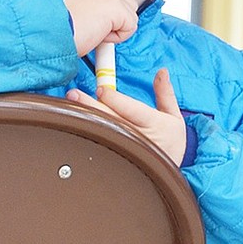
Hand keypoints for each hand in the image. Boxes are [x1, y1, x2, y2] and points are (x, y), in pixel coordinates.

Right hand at [65, 0, 138, 55]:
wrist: (54, 35)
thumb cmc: (62, 31)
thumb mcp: (80, 13)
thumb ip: (97, 9)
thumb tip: (111, 19)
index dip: (115, 9)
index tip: (100, 21)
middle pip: (129, 2)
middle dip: (120, 19)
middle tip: (99, 28)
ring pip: (132, 15)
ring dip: (118, 29)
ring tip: (96, 31)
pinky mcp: (118, 8)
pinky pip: (131, 27)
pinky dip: (118, 37)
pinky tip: (100, 35)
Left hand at [67, 68, 186, 164]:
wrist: (168, 172)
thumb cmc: (170, 142)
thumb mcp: (173, 116)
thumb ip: (165, 93)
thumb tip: (162, 71)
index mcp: (153, 124)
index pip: (131, 110)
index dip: (114, 100)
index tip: (101, 90)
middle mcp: (137, 137)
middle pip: (112, 120)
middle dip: (92, 106)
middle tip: (74, 94)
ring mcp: (125, 149)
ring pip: (103, 131)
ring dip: (85, 118)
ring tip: (70, 105)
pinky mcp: (116, 156)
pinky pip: (100, 143)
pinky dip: (87, 133)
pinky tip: (74, 124)